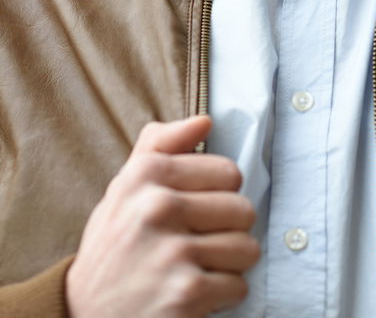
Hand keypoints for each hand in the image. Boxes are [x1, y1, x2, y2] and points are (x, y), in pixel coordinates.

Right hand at [66, 115, 259, 316]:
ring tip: (198, 268)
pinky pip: (239, 286)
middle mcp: (159, 206)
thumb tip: (204, 120)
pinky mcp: (186, 293)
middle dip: (228, 231)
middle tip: (199, 244)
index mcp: (147, 174)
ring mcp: (173, 251)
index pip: (229, 172)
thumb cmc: (114, 244)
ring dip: (228, 265)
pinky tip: (194, 294)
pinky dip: (222, 296)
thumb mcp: (126, 187)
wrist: (84, 314)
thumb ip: (162, 145)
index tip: (198, 211)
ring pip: (247, 248)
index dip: (219, 195)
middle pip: (243, 210)